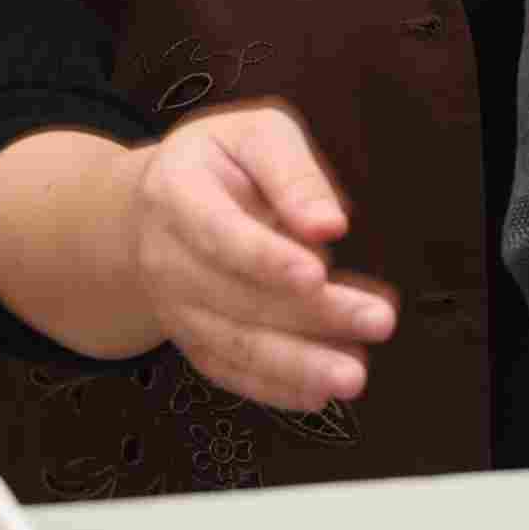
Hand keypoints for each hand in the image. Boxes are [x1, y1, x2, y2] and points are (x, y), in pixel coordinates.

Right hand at [119, 103, 398, 412]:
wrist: (150, 210)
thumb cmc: (220, 164)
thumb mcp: (254, 136)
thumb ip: (292, 172)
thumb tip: (329, 225)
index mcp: (175, 194)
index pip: (218, 232)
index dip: (265, 258)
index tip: (317, 273)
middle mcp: (165, 258)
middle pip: (237, 297)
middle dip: (312, 313)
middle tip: (378, 320)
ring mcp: (175, 307)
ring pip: (235, 345)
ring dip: (297, 364)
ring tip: (354, 374)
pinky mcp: (192, 341)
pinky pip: (230, 373)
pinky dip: (274, 388)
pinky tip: (320, 393)